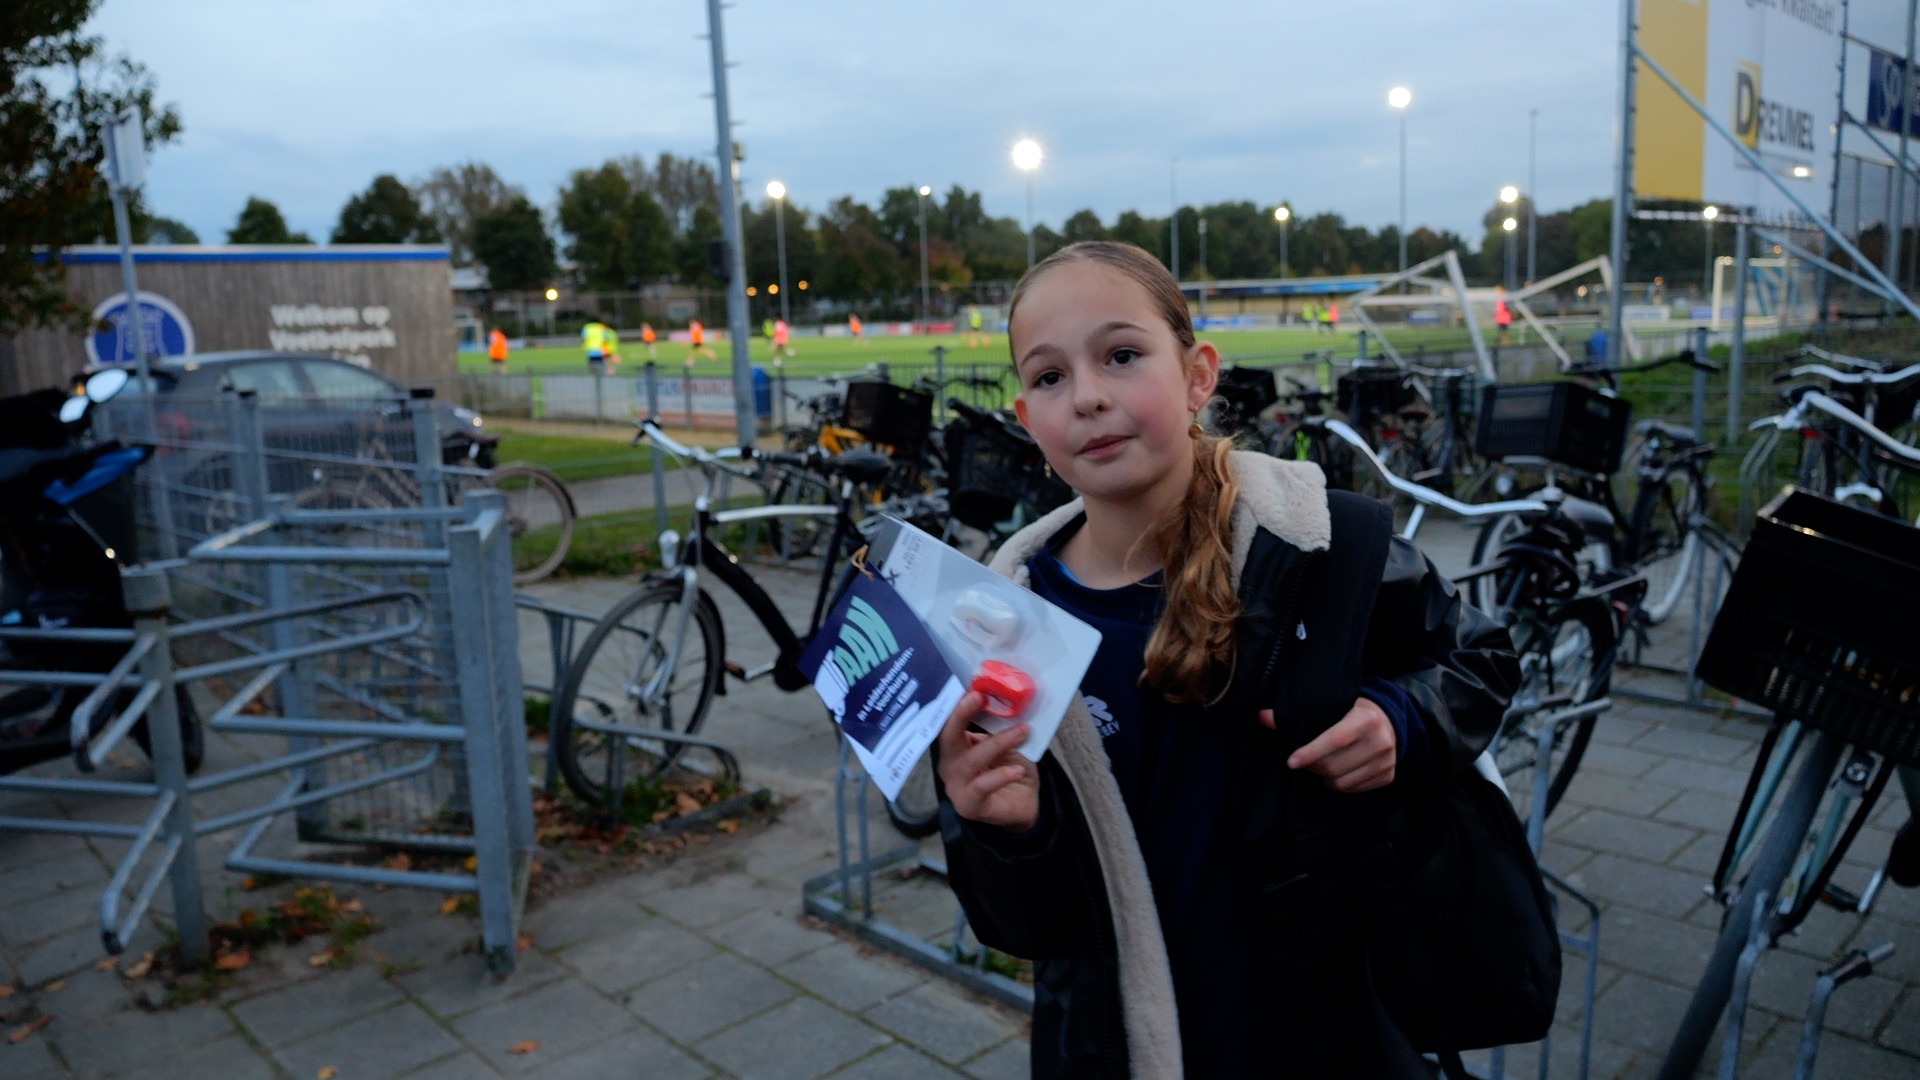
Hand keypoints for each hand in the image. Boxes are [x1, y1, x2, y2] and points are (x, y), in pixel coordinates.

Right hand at [937, 691, 1040, 830]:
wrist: (1025, 803)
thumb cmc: (1011, 768)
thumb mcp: (1005, 741)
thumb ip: (999, 725)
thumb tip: (1005, 697)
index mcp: (955, 746)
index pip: (949, 722)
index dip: (957, 704)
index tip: (972, 687)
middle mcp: (950, 764)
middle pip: (948, 738)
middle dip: (961, 715)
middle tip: (979, 697)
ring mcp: (956, 786)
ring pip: (971, 761)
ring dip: (998, 743)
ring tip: (1021, 733)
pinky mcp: (968, 805)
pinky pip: (982, 786)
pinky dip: (1000, 775)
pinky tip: (1017, 769)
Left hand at [1261, 697, 1397, 792]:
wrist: (1390, 720)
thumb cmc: (1352, 712)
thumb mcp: (1332, 706)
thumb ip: (1298, 713)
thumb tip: (1262, 717)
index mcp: (1366, 719)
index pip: (1335, 739)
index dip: (1310, 752)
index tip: (1291, 761)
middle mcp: (1381, 741)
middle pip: (1335, 766)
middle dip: (1313, 767)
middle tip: (1303, 761)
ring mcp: (1387, 761)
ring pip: (1342, 782)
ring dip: (1324, 778)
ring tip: (1318, 767)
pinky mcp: (1388, 776)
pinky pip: (1355, 789)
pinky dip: (1339, 785)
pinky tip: (1334, 773)